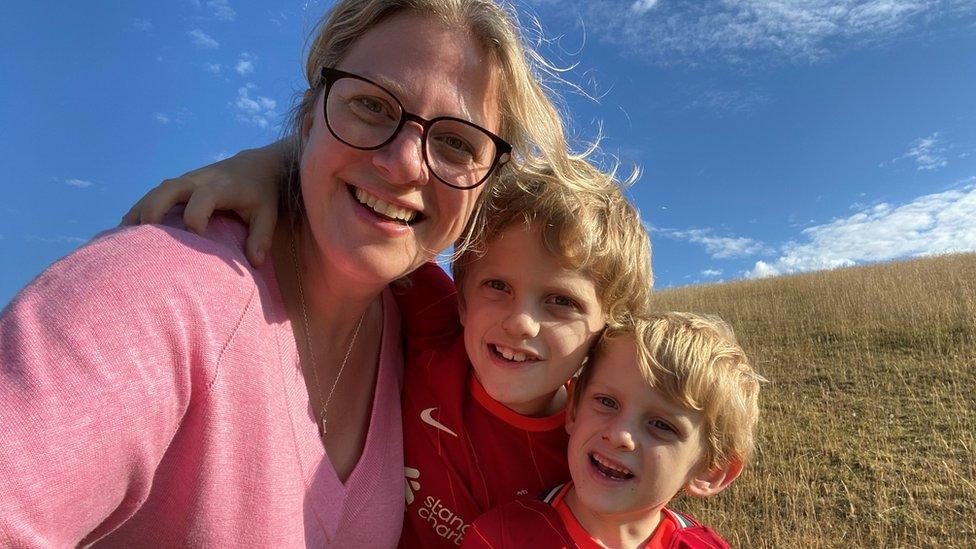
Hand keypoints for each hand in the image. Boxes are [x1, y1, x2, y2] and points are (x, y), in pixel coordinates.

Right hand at [121, 140, 288, 266]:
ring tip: (122, 235)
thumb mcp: (268, 213)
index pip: (204, 198)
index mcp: (222, 187)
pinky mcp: (179, 184)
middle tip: (142, 235)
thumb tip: (255, 263)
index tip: (196, 238)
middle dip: (154, 209)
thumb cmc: (262, 194)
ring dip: (140, 210)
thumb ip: (261, 237)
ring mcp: (187, 180)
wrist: (255, 165)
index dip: (197, 217)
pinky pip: (155, 193)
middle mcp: (200, 180)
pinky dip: (141, 208)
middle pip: (170, 188)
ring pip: (157, 190)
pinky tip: (126, 228)